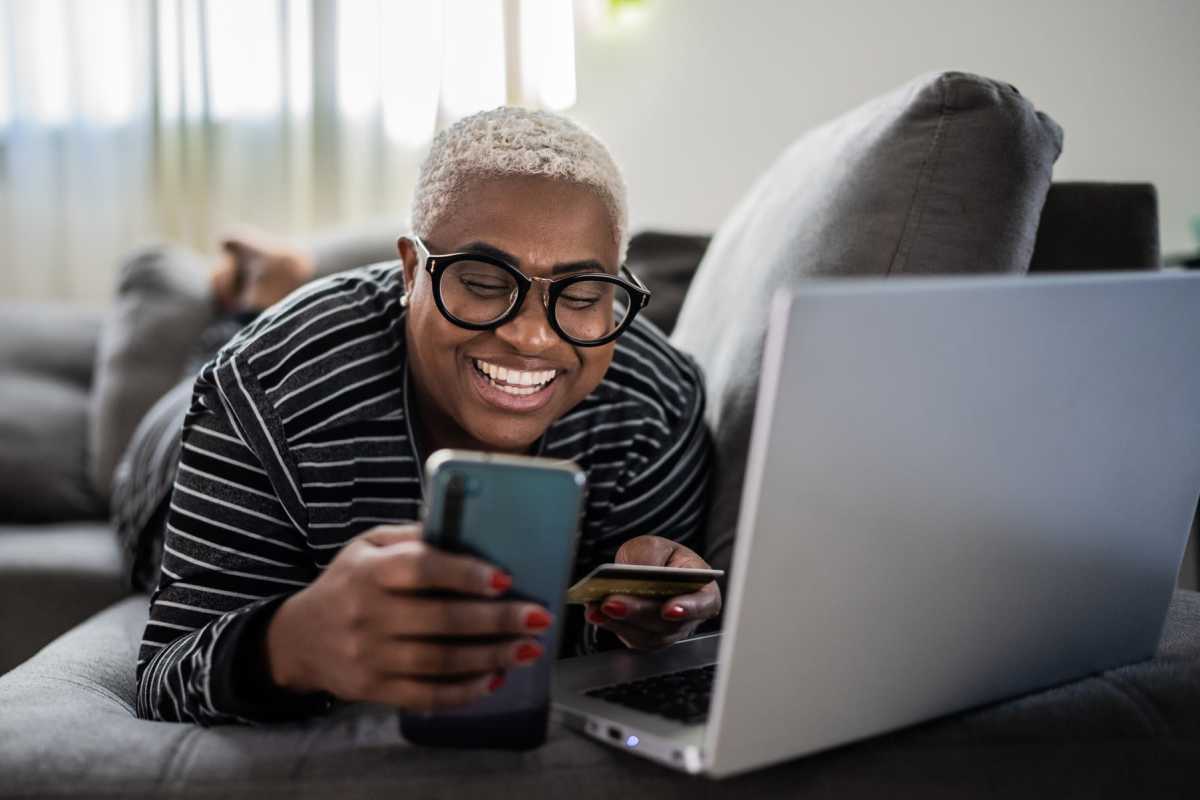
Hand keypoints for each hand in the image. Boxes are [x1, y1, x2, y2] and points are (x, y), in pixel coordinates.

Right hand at [265, 525, 553, 711]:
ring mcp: (369, 656)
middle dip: (496, 620)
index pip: (421, 570)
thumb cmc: (348, 582)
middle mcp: (367, 614)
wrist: (299, 639)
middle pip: (440, 620)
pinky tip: (494, 679)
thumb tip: (469, 530)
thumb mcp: (368, 545)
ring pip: (439, 662)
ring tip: (528, 649)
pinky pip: (425, 695)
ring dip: (490, 657)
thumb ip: (413, 538)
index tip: (505, 578)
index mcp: (369, 571)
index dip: (464, 574)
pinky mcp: (373, 689)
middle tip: (538, 618)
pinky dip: (464, 691)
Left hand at [585, 535, 721, 650]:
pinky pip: (629, 637)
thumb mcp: (657, 547)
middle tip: (612, 603)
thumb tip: (637, 573)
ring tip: (596, 609)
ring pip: (646, 636)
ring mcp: (667, 633)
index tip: (668, 609)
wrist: (650, 569)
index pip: (703, 603)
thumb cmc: (661, 558)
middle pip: (666, 623)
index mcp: (702, 590)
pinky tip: (594, 613)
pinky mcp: (645, 639)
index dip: (688, 608)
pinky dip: (610, 625)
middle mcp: (688, 618)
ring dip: (619, 623)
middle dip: (637, 612)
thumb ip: (651, 557)